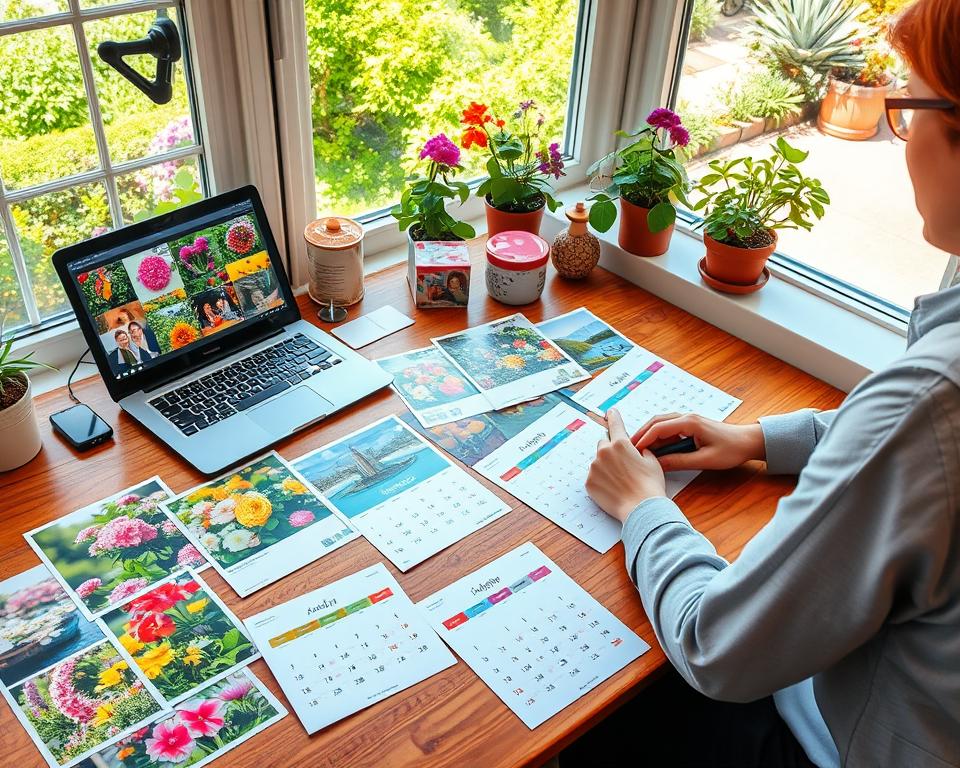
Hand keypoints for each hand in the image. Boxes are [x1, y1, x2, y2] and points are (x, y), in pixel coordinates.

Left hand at [587, 409, 665, 523]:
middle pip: (604, 443)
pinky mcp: (589, 482)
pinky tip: (613, 488)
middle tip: (622, 463)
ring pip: (598, 461)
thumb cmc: (650, 486)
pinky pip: (594, 476)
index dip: (613, 417)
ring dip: (606, 466)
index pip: (615, 424)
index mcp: (620, 444)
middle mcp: (604, 452)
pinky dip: (601, 480)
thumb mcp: (652, 461)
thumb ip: (641, 449)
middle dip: (611, 449)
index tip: (610, 412)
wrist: (641, 509)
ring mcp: (594, 468)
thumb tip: (636, 449)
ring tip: (620, 480)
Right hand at [631, 412, 765, 471]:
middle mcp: (686, 417)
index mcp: (689, 423)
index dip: (644, 439)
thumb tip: (658, 465)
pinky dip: (659, 436)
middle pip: (656, 422)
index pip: (659, 428)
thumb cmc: (731, 449)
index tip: (633, 450)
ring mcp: (688, 420)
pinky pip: (670, 428)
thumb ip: (680, 461)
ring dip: (650, 434)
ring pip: (662, 423)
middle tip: (629, 447)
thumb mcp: (705, 460)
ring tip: (638, 448)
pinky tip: (655, 447)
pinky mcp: (691, 426)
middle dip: (641, 434)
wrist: (749, 441)